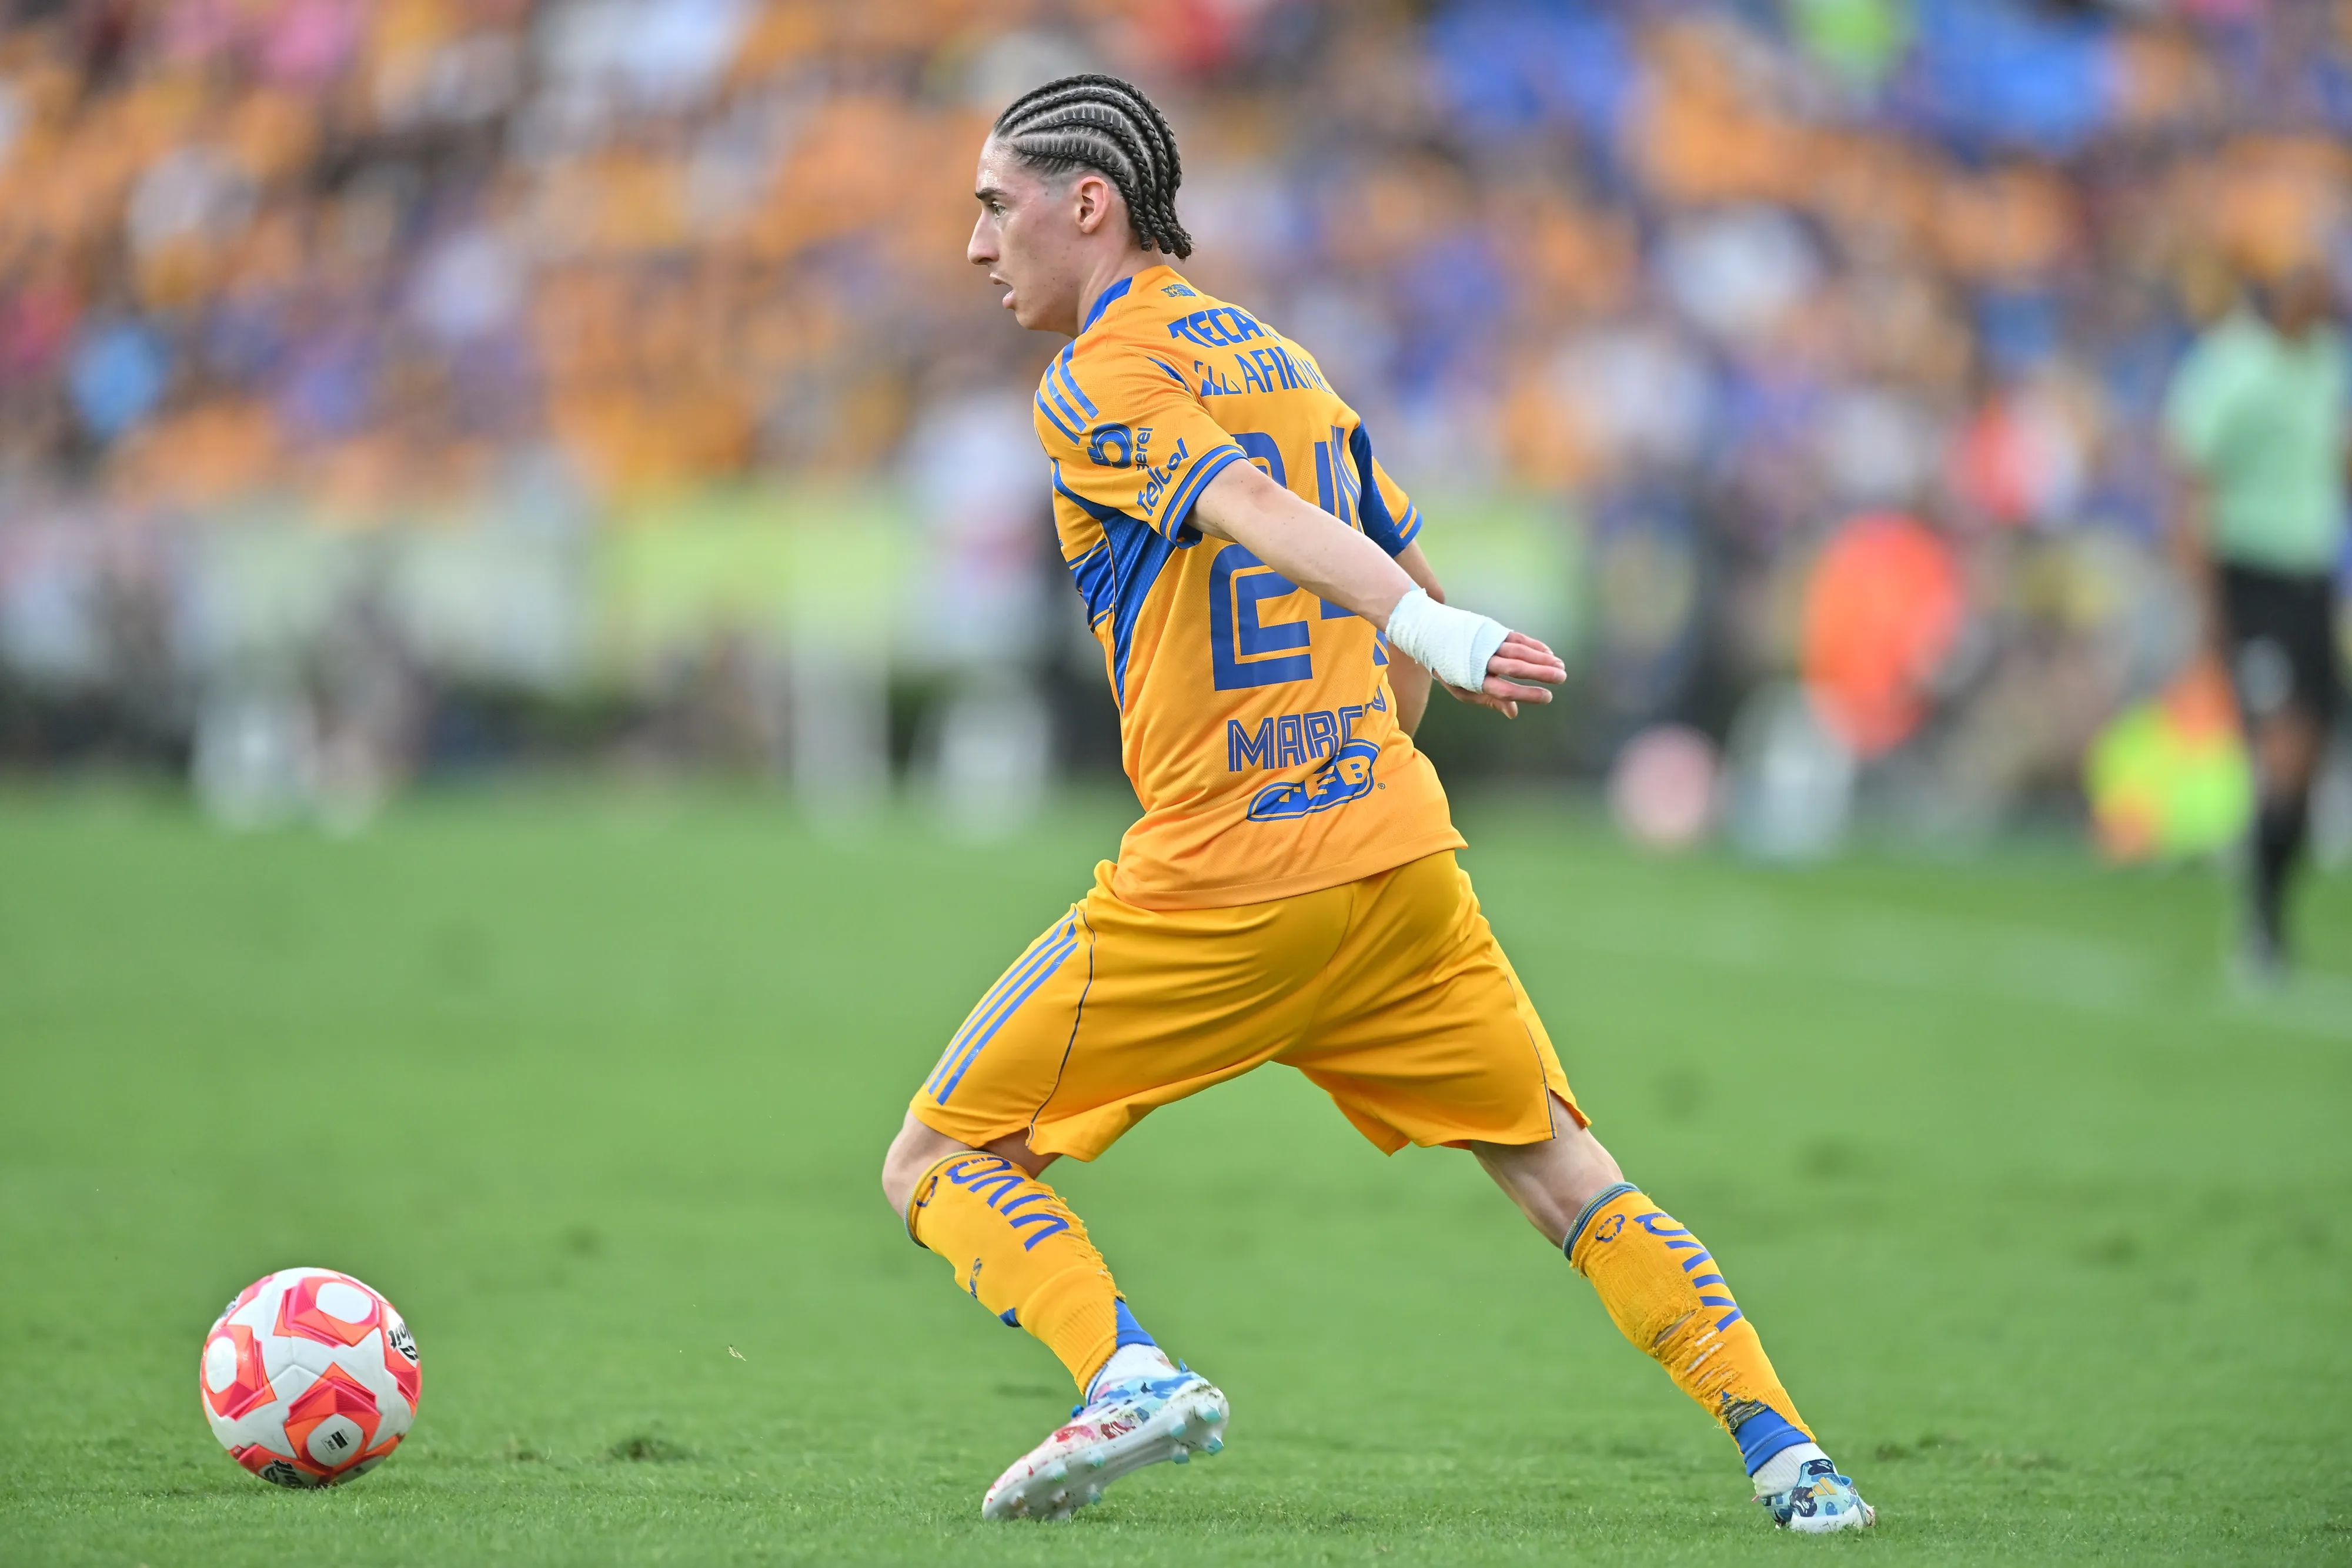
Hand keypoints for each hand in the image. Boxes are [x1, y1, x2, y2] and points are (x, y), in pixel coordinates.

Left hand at [1441, 630, 1564, 718]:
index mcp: (1473, 679)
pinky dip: (1534, 645)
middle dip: (1541, 673)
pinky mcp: (1492, 630)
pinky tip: (1548, 652)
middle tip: (1562, 678)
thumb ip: (1490, 700)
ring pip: (1519, 651)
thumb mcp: (1463, 690)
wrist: (1433, 635)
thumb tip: (1514, 712)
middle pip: (1515, 668)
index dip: (1527, 694)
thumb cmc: (1451, 668)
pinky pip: (1517, 637)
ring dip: (1542, 658)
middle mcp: (1482, 660)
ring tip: (1560, 666)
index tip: (1547, 697)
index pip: (1505, 690)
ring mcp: (1487, 643)